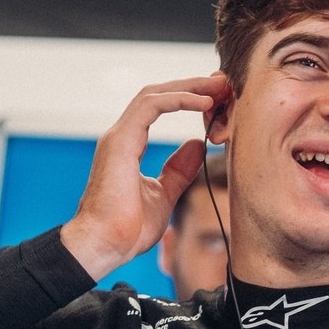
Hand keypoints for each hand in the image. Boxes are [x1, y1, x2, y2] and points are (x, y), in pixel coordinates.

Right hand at [61, 75, 230, 280]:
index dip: (189, 97)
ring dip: (190, 87)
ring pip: (155, 94)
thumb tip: (198, 145)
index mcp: (129, 145)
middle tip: (223, 82)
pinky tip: (204, 102)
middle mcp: (122, 135)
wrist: (104, 246)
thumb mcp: (165, 194)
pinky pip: (151, 106)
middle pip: (159, 94)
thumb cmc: (127, 228)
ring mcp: (119, 137)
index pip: (160, 106)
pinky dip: (179, 99)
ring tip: (218, 87)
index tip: (218, 96)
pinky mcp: (120, 142)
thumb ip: (179, 169)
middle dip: (193, 85)